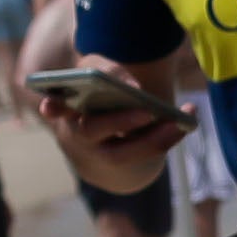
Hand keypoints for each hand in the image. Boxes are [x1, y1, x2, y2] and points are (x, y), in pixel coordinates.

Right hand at [37, 54, 188, 170]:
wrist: (102, 142)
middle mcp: (76, 134)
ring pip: (120, 154)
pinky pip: (143, 159)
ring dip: (152, 139)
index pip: (54, 106)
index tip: (50, 104)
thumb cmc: (99, 96)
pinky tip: (185, 124)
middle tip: (147, 111)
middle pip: (92, 131)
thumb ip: (107, 71)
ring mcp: (97, 154)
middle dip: (118, 122)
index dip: (52, 106)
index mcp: (64, 107)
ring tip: (180, 122)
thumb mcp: (98, 74)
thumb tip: (133, 86)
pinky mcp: (122, 165)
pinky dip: (166, 141)